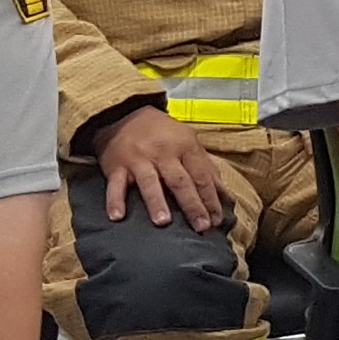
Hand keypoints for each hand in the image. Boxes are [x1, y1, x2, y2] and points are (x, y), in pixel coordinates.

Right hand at [96, 106, 225, 232]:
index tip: (217, 219)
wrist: (123, 113)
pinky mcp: (116, 166)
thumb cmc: (161, 132)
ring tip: (163, 222)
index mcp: (184, 147)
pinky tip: (117, 216)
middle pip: (180, 181)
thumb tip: (224, 194)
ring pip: (149, 182)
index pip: (201, 176)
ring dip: (156, 202)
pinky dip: (114, 200)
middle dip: (192, 205)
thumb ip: (206, 167)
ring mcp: (138, 159)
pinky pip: (115, 184)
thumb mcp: (188, 141)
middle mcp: (162, 153)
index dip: (211, 199)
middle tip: (201, 226)